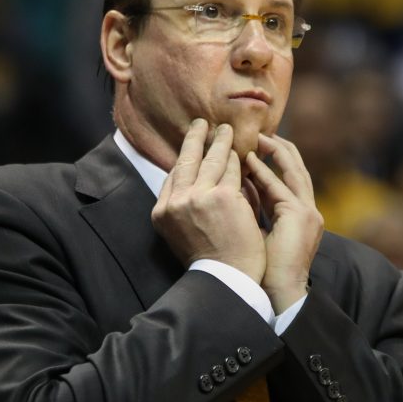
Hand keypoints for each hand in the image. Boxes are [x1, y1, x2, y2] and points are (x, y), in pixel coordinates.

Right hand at [152, 119, 265, 281]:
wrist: (226, 278)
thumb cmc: (209, 260)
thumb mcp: (180, 234)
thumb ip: (182, 209)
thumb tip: (187, 184)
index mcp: (162, 213)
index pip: (172, 177)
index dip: (182, 159)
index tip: (189, 146)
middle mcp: (176, 202)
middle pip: (185, 161)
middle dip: (195, 139)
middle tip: (201, 123)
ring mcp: (199, 197)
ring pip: (211, 161)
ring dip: (219, 141)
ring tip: (224, 129)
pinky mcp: (223, 196)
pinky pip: (231, 171)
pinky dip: (236, 159)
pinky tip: (240, 150)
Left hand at [245, 134, 323, 312]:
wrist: (280, 294)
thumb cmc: (266, 270)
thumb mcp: (259, 230)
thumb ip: (254, 208)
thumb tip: (236, 187)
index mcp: (300, 216)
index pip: (288, 178)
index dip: (273, 160)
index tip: (256, 144)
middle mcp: (308, 210)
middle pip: (297, 168)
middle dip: (279, 147)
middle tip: (259, 131)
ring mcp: (307, 213)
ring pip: (294, 171)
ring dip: (275, 151)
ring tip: (257, 136)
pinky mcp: (301, 217)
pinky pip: (281, 188)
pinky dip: (265, 172)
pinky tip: (249, 160)